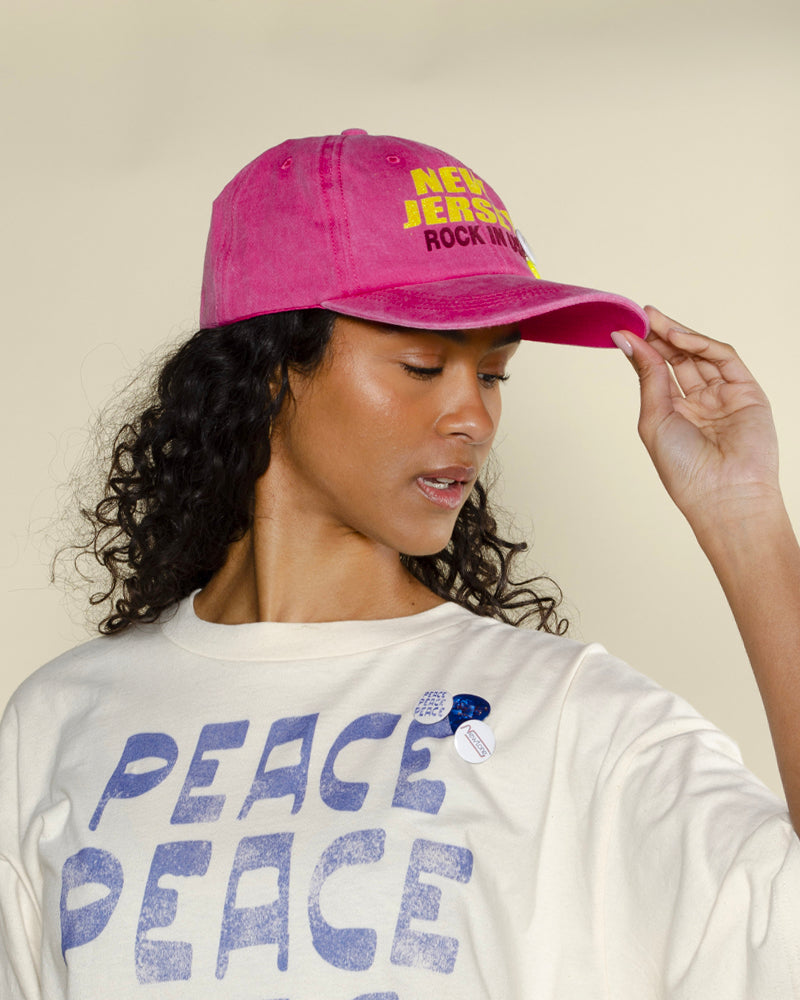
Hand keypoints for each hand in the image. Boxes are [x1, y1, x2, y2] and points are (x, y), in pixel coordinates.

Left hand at [613, 306, 780, 532]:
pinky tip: (679, 338)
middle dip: (659, 335)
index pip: (657, 372)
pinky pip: (725, 358)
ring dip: (677, 335)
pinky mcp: (747, 391)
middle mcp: (699, 403)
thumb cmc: (684, 469)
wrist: (723, 495)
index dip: (643, 349)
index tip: (625, 327)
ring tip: (655, 320)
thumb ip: (647, 376)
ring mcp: (724, 396)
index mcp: (674, 413)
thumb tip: (626, 339)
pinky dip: (702, 344)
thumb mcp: (654, 418)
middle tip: (642, 315)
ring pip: (700, 354)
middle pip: (678, 358)